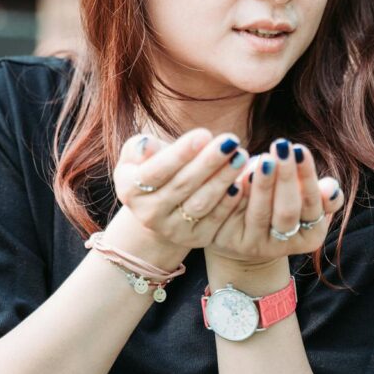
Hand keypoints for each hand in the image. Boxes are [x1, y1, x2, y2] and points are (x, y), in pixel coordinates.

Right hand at [112, 128, 250, 249]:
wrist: (161, 203)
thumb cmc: (152, 166)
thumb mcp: (138, 153)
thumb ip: (140, 146)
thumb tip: (147, 145)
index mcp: (129, 189)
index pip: (156, 171)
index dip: (181, 153)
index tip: (204, 133)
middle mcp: (148, 214)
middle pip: (182, 186)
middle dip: (209, 162)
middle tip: (231, 141)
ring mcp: (172, 230)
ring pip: (201, 203)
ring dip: (223, 179)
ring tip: (241, 156)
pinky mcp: (196, 239)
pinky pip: (217, 220)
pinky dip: (231, 201)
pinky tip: (244, 181)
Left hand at [205, 138, 344, 266]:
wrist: (247, 232)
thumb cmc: (284, 204)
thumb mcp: (307, 199)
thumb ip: (324, 194)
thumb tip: (331, 188)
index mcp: (311, 237)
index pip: (312, 204)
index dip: (306, 177)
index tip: (300, 149)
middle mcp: (284, 247)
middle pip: (287, 212)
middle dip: (286, 178)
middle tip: (282, 146)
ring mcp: (255, 246)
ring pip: (260, 214)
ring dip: (263, 184)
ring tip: (264, 158)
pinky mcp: (229, 241)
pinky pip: (231, 215)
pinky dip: (236, 194)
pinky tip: (238, 174)